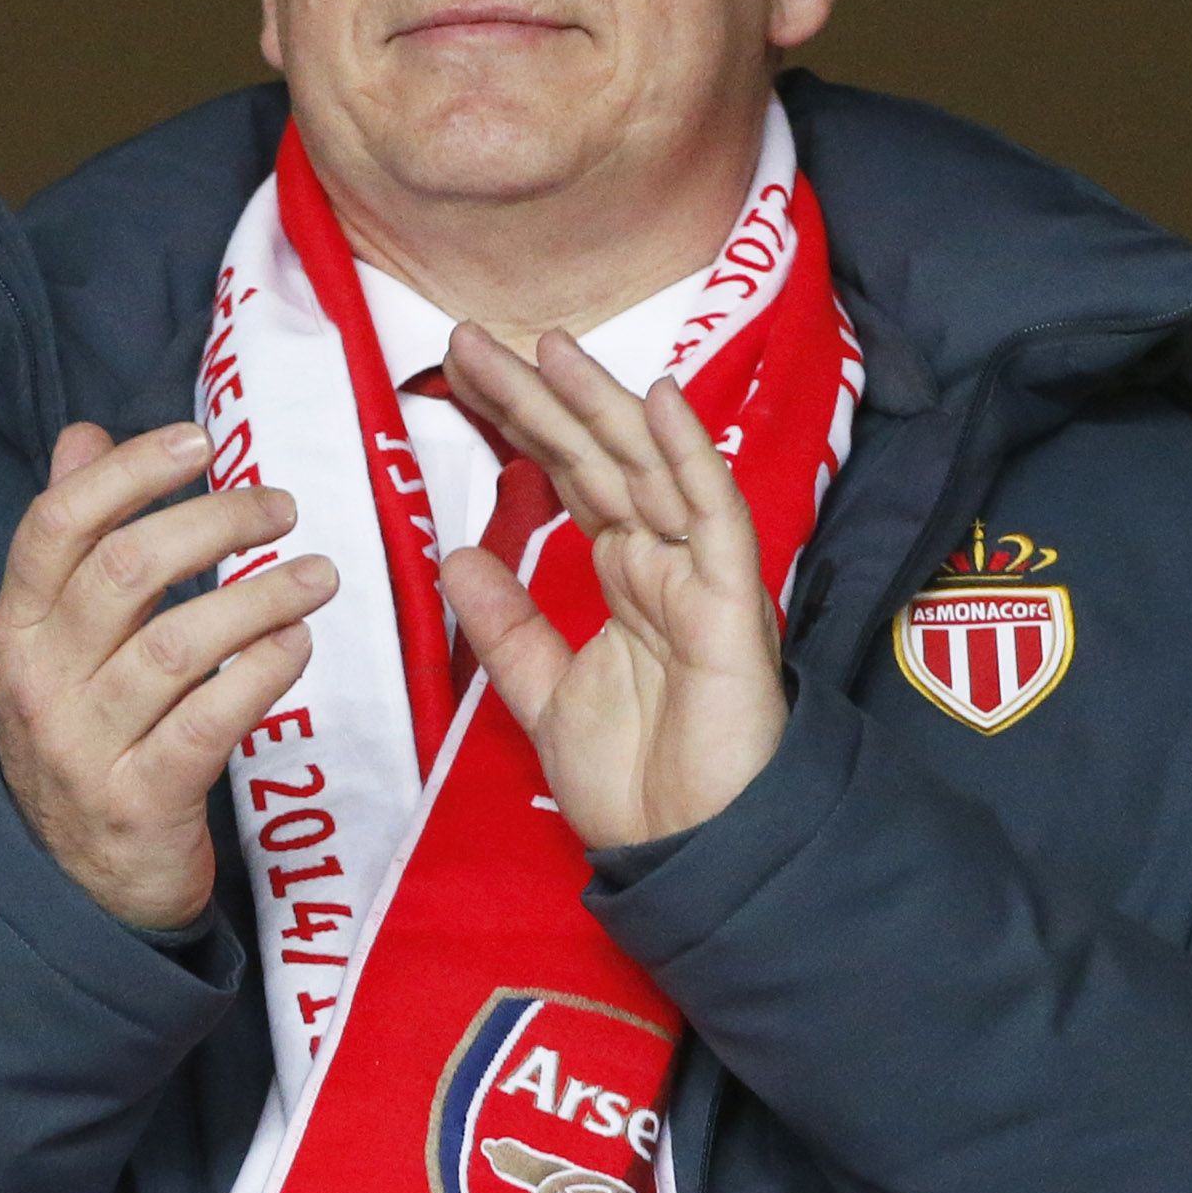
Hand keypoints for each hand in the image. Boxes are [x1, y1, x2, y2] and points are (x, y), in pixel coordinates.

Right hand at [0, 420, 335, 927]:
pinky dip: (263, 674)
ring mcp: (85, 746)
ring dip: (261, 596)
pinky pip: (209, 722)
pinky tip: (298, 644)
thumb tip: (84, 434)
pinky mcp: (140, 802)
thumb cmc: (87, 735)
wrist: (74, 882)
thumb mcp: (60, 641)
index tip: (199, 440)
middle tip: (283, 507)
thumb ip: (74, 539)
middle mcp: (40, 682)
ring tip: (319, 575)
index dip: (129, 472)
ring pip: (177, 646)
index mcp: (17, 628)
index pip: (56, 524)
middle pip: (124, 571)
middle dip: (215, 522)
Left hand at [435, 325, 784, 850]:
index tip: (460, 375)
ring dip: (600, 404)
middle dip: (537, 398)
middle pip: (596, 459)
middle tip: (468, 339)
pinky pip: (714, 514)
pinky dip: (689, 454)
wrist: (688, 854)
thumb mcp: (544, 695)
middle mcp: (663, 564)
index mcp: (625, 580)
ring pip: (648, 469)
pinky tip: (657, 399)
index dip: (518, 425)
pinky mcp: (732, 602)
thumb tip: (459, 555)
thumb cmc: (638, 787)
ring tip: (546, 345)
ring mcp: (700, 577)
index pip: (568, 480)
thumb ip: (506, 625)